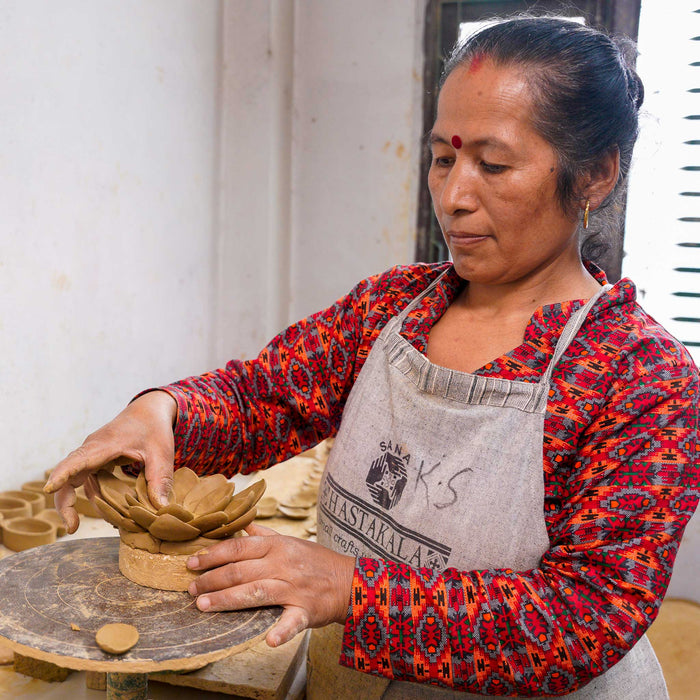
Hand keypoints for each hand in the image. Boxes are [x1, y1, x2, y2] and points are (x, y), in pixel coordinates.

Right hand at [44, 391, 177, 533]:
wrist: (149, 412)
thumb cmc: (153, 428)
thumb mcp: (161, 453)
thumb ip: (160, 479)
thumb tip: (161, 509)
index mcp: (104, 445)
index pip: (77, 460)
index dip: (61, 474)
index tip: (49, 489)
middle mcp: (91, 451)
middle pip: (68, 477)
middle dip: (65, 503)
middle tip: (72, 528)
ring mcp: (91, 457)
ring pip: (79, 484)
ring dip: (89, 503)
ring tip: (112, 523)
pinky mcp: (96, 462)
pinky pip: (89, 482)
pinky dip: (98, 498)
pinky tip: (113, 512)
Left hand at [187, 523, 355, 646]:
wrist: (349, 580)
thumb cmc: (316, 561)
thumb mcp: (291, 541)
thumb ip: (265, 535)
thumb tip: (243, 526)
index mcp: (277, 546)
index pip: (238, 547)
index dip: (213, 555)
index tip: (192, 563)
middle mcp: (282, 564)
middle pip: (240, 571)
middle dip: (211, 580)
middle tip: (190, 589)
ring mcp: (294, 588)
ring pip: (255, 592)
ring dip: (227, 599)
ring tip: (203, 606)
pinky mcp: (306, 610)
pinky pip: (292, 621)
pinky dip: (282, 631)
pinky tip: (269, 640)